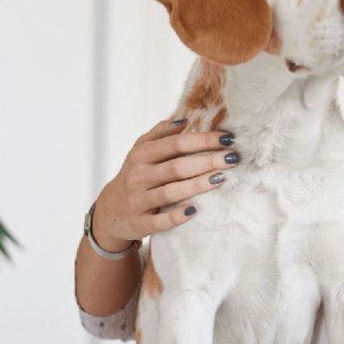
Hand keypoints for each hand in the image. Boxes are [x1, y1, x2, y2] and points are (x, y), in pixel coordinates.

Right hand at [91, 119, 239, 248]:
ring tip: (221, 178)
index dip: (203, 140)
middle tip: (233, 159)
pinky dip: (178, 215)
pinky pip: (161, 221)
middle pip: (177, 167)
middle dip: (207, 161)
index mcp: (141, 155)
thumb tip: (184, 120)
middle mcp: (138, 176)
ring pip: (171, 192)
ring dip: (198, 185)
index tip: (227, 139)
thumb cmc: (134, 176)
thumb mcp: (140, 151)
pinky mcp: (140, 223)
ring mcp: (138, 200)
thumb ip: (159, 133)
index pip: (176, 144)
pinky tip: (195, 210)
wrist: (110, 212)